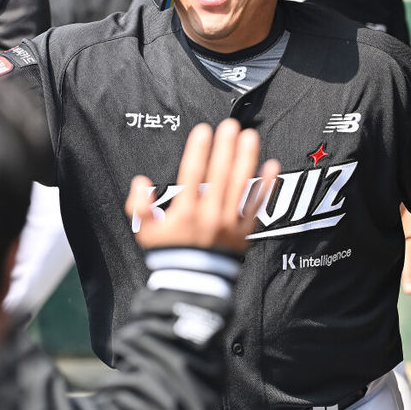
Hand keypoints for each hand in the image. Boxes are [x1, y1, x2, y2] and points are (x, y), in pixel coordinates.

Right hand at [125, 119, 278, 252]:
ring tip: (250, 136)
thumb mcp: (145, 233)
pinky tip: (272, 166)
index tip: (203, 130)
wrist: (192, 284)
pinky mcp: (245, 231)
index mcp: (185, 212)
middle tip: (231, 125)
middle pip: (220, 173)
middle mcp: (209, 214)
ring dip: (246, 158)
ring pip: (240, 185)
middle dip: (226, 147)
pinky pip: (257, 205)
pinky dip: (265, 186)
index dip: (198, 150)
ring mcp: (229, 223)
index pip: (192, 173)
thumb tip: (141, 182)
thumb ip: (138, 206)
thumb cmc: (169, 255)